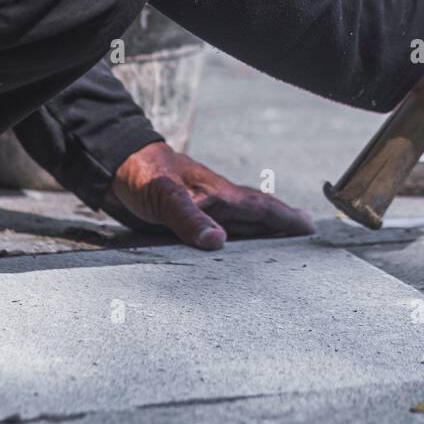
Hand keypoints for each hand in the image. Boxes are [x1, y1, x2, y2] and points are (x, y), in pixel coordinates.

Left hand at [107, 142, 315, 249]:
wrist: (113, 167)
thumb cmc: (141, 175)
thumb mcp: (165, 196)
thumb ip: (190, 218)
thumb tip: (219, 241)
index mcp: (217, 194)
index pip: (260, 207)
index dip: (286, 218)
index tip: (310, 228)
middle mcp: (216, 203)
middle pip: (257, 219)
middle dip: (282, 230)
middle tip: (307, 244)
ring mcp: (202, 211)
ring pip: (240, 227)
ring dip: (261, 239)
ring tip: (282, 254)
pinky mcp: (186, 221)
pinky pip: (218, 235)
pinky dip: (233, 245)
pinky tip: (233, 256)